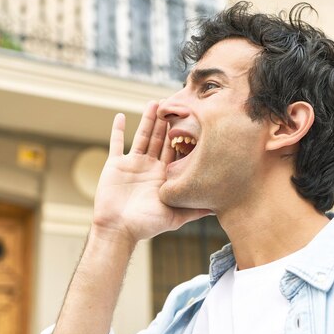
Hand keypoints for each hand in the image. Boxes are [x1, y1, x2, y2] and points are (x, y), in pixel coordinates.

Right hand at [92, 101, 210, 244]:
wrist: (118, 230)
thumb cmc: (146, 226)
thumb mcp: (175, 216)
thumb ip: (194, 210)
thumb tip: (218, 209)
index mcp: (164, 176)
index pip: (175, 151)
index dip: (182, 136)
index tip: (191, 119)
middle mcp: (149, 168)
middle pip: (160, 139)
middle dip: (166, 122)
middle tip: (174, 103)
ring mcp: (132, 165)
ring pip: (142, 137)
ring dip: (147, 120)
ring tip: (154, 103)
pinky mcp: (115, 165)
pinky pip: (116, 143)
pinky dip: (118, 130)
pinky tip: (121, 116)